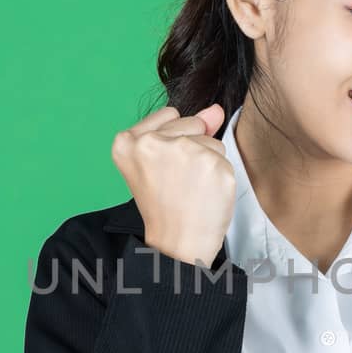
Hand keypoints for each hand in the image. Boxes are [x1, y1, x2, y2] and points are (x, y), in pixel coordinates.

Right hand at [111, 103, 233, 266]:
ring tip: (190, 187)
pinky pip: (224, 156)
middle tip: (177, 182)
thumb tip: (217, 110)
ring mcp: (183, 151)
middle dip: (191, 147)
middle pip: (193, 123)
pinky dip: (220, 174)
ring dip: (207, 161)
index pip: (170, 114)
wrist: (177, 242)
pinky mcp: (210, 163)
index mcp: (127, 141)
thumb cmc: (166, 204)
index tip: (163, 168)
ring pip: (211, 139)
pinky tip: (205, 192)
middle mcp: (152, 142)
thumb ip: (188, 125)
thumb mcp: (162, 160)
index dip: (173, 141)